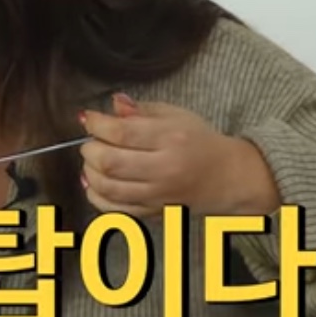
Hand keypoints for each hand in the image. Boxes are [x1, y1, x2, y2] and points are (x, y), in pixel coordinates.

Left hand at [79, 93, 279, 218]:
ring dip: (89, 172)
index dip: (96, 124)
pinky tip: (94, 183)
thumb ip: (141, 110)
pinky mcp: (153, 212)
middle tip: (90, 141)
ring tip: (91, 160)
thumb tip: (113, 104)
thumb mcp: (175, 115)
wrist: (227, 177)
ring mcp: (158, 194)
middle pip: (110, 162)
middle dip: (90, 149)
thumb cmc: (199, 142)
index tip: (88, 118)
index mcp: (171, 138)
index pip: (121, 132)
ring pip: (108, 188)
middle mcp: (165, 169)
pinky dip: (96, 197)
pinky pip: (115, 210)